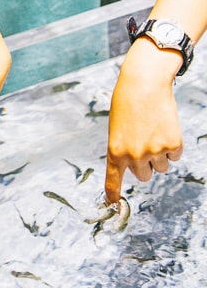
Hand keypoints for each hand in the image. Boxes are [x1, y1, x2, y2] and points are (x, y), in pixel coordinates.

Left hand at [104, 69, 182, 202]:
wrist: (144, 84)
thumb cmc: (128, 104)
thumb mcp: (117, 129)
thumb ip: (123, 150)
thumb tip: (136, 167)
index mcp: (115, 151)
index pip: (113, 180)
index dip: (113, 194)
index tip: (112, 204)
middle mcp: (134, 156)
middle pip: (144, 176)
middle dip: (146, 163)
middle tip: (144, 141)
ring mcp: (154, 151)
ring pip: (161, 167)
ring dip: (160, 153)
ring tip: (153, 130)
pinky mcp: (172, 144)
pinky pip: (175, 155)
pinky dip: (173, 144)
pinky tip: (165, 126)